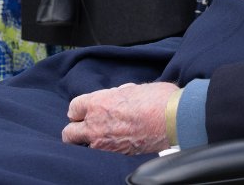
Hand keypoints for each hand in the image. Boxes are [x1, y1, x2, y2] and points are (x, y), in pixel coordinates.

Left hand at [62, 82, 179, 153]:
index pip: (73, 108)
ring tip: (103, 133)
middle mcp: (96, 125)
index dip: (81, 108)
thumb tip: (115, 98)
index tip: (87, 109)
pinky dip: (106, 146)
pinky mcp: (117, 154)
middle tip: (87, 124)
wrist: (174, 118)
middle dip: (75, 128)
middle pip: (69, 133)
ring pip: (83, 146)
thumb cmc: (158, 99)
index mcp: (99, 103)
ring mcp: (105, 143)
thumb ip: (117, 95)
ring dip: (90, 139)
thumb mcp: (134, 88)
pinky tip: (118, 139)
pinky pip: (102, 152)